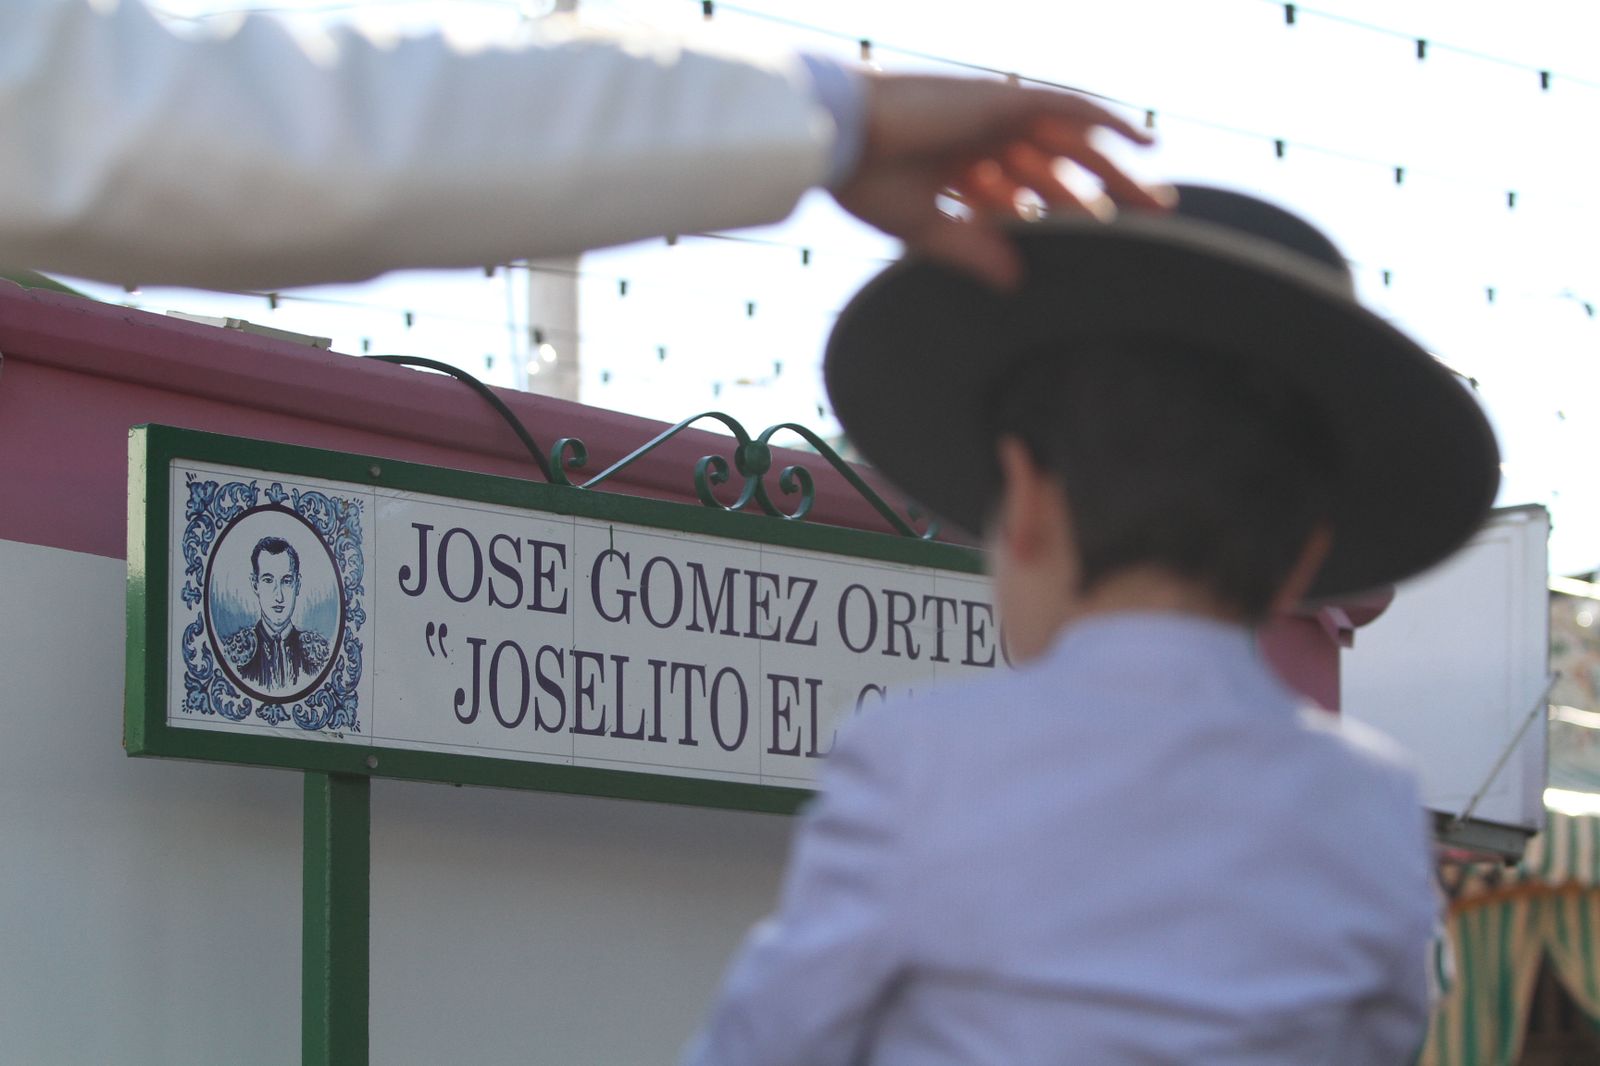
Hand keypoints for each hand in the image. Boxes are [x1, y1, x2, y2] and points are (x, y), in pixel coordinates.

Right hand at [831, 74, 1167, 287]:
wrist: (838, 138)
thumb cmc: (863, 182)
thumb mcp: (924, 228)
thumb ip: (971, 249)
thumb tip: (1015, 280)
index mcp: (960, 165)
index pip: (1026, 188)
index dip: (1061, 210)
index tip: (1095, 236)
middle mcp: (984, 138)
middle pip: (1060, 165)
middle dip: (1105, 190)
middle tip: (1150, 217)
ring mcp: (995, 116)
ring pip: (1072, 142)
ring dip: (1116, 168)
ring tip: (1156, 199)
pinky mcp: (1002, 100)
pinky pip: (1067, 108)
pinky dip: (1106, 121)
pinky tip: (1142, 142)